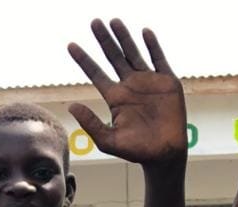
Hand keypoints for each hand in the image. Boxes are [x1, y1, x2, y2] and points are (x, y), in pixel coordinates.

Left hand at [67, 19, 185, 166]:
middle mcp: (130, 86)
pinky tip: (144, 32)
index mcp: (115, 97)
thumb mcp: (108, 140)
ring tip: (114, 20)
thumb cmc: (136, 151)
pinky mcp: (167, 82)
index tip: (71, 45)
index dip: (83, 59)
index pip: (96, 73)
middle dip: (104, 40)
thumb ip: (90, 123)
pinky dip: (152, 45)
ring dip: (124, 37)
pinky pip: (158, 59)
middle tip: (93, 22)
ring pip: (133, 53)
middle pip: (113, 57)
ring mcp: (148, 82)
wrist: (164, 154)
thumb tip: (71, 106)